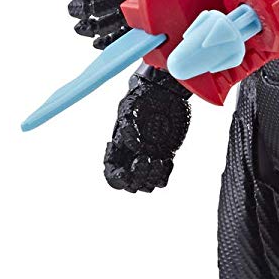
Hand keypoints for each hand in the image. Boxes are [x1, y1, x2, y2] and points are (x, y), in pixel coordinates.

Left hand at [68, 0, 155, 49]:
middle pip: (103, 3)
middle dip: (84, 8)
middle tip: (73, 8)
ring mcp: (138, 3)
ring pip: (113, 20)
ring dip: (93, 26)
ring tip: (80, 27)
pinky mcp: (144, 14)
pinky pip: (128, 31)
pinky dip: (111, 39)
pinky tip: (97, 41)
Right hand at [103, 68, 191, 192]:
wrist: (164, 93)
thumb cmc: (141, 98)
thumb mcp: (129, 109)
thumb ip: (128, 129)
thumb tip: (134, 149)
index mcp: (118, 149)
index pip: (112, 174)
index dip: (116, 179)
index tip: (125, 173)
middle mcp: (132, 157)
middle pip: (130, 184)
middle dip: (137, 177)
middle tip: (145, 159)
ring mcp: (149, 159)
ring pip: (147, 185)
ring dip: (152, 177)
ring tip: (158, 159)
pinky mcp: (165, 157)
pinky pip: (163, 178)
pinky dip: (164, 173)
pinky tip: (167, 159)